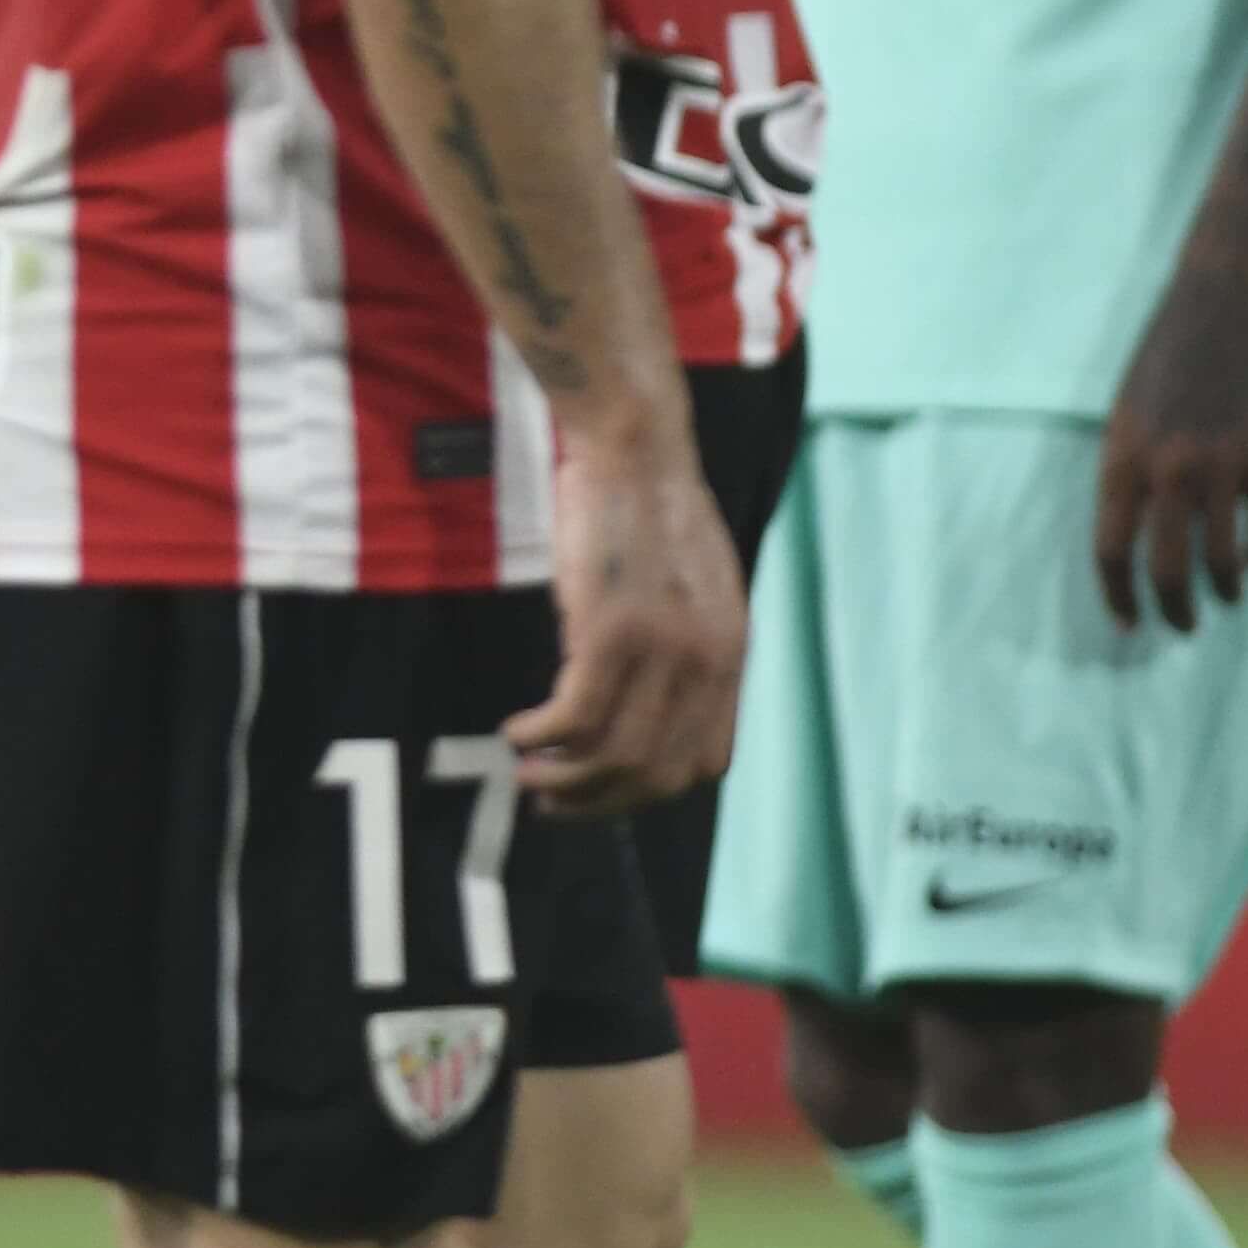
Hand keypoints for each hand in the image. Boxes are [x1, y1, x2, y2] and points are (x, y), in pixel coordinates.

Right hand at [508, 413, 744, 815]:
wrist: (633, 446)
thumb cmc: (649, 507)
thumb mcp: (693, 586)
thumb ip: (686, 646)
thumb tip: (649, 703)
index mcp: (730, 656)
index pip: (704, 764)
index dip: (648, 790)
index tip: (601, 788)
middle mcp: (705, 664)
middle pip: (655, 773)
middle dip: (598, 800)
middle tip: (550, 798)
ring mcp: (661, 651)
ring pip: (613, 755)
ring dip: (563, 777)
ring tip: (526, 769)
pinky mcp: (610, 631)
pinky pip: (575, 716)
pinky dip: (541, 735)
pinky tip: (517, 728)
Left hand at [1095, 249, 1247, 632]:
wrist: (1226, 298)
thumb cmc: (1169, 350)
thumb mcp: (1127, 409)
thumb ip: (1131, 467)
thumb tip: (1138, 531)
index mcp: (1120, 455)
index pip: (1109, 549)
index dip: (1117, 595)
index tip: (1126, 623)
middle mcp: (1168, 468)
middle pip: (1166, 569)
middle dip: (1172, 610)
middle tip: (1181, 627)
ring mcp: (1222, 465)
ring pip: (1222, 560)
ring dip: (1225, 590)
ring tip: (1226, 598)